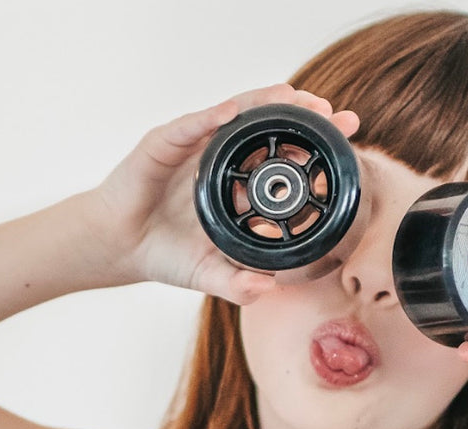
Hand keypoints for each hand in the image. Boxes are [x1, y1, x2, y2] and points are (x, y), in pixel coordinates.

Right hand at [82, 83, 359, 305]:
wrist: (119, 248)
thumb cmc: (163, 253)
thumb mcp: (208, 274)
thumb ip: (237, 284)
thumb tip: (269, 291)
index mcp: (238, 184)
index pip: (283, 158)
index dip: (315, 148)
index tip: (349, 142)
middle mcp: (220, 158)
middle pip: (268, 128)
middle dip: (304, 118)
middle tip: (337, 115)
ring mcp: (193, 146)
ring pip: (235, 115)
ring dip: (265, 104)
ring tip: (295, 98)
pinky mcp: (163, 143)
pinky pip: (189, 126)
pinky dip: (210, 117)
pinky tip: (232, 112)